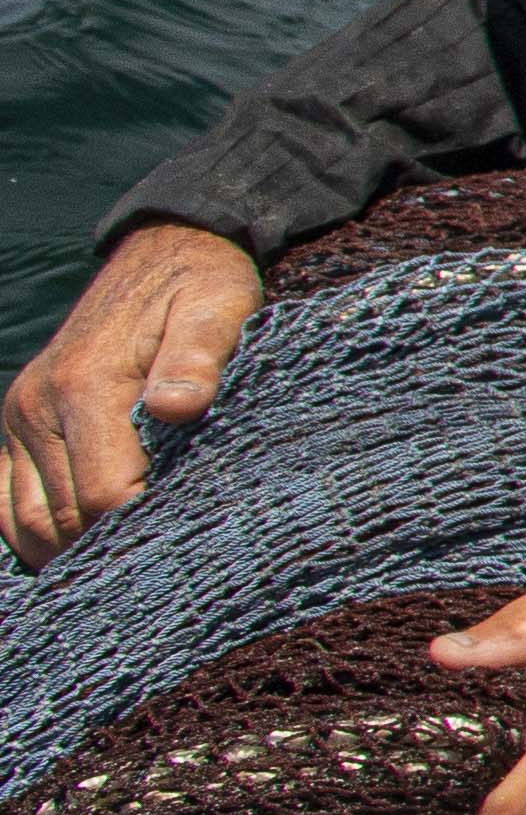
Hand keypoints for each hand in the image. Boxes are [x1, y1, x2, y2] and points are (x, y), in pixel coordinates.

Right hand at [6, 223, 259, 555]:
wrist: (163, 253)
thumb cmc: (199, 288)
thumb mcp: (216, 312)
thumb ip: (197, 361)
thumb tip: (179, 407)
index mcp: (85, 386)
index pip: (103, 494)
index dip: (143, 525)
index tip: (189, 531)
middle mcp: (37, 406)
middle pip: (64, 518)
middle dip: (113, 545)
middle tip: (166, 556)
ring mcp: (18, 418)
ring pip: (27, 522)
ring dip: (71, 550)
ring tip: (129, 561)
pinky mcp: (14, 424)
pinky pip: (5, 502)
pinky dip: (33, 535)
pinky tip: (79, 548)